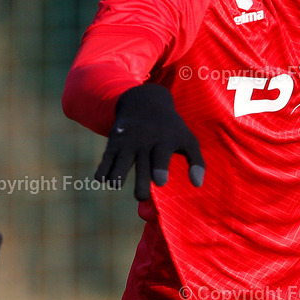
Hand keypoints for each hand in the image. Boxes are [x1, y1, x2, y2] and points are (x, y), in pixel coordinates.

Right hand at [95, 83, 205, 200]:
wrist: (145, 103)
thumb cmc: (171, 128)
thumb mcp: (188, 139)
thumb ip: (197, 161)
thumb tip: (197, 185)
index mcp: (164, 142)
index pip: (161, 155)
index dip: (160, 169)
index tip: (161, 182)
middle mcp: (145, 143)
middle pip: (141, 166)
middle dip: (140, 183)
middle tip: (141, 196)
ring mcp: (127, 144)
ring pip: (119, 164)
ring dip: (116, 177)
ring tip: (117, 184)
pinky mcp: (113, 144)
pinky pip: (104, 161)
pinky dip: (102, 172)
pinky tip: (105, 179)